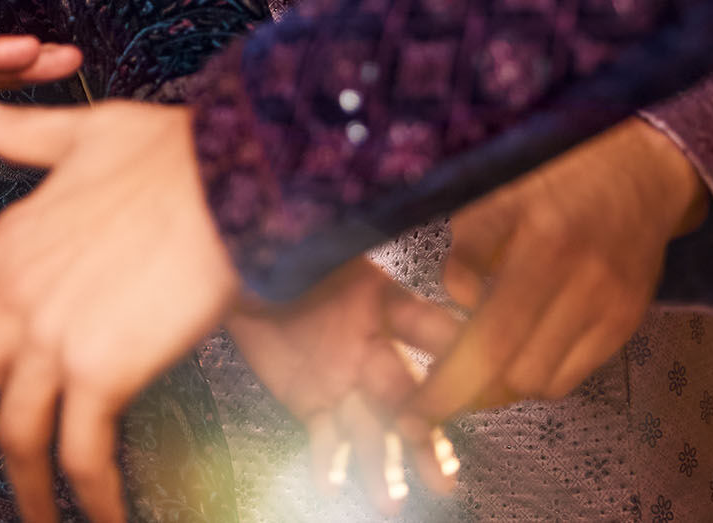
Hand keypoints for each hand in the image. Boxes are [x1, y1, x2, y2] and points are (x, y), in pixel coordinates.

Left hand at [0, 99, 236, 522]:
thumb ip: (22, 135)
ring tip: (31, 520)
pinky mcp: (103, 368)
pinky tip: (102, 514)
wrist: (231, 172)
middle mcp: (17, 296)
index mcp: (5, 246)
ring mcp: (54, 336)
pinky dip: (90, 493)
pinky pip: (83, 451)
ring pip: (16, 432)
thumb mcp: (82, 131)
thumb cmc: (170, 152)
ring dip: (23, 487)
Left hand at [227, 261, 459, 514]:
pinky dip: (328, 464)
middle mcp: (374, 348)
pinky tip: (331, 486)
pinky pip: (325, 439)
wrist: (233, 271)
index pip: (428, 327)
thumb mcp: (312, 240)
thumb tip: (371, 218)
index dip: (453, 353)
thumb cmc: (278, 247)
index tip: (480, 382)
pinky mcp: (313, 405)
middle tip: (443, 478)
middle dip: (425, 438)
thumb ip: (340, 246)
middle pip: (406, 397)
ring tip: (389, 502)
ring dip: (380, 466)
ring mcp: (346, 381)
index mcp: (382, 303)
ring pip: (371, 429)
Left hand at [410, 118, 705, 419]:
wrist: (642, 172)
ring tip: (475, 364)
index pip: (491, 339)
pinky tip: (517, 351)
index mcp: (544, 247)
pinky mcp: (627, 324)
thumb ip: (470, 248)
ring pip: (548, 383)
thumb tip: (458, 302)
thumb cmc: (554, 174)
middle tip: (438, 381)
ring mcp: (612, 310)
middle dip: (472, 387)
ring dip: (506, 383)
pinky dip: (541, 373)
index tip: (417, 406)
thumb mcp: (497, 190)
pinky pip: (576, 373)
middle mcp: (584, 286)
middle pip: (520, 373)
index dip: (451, 383)